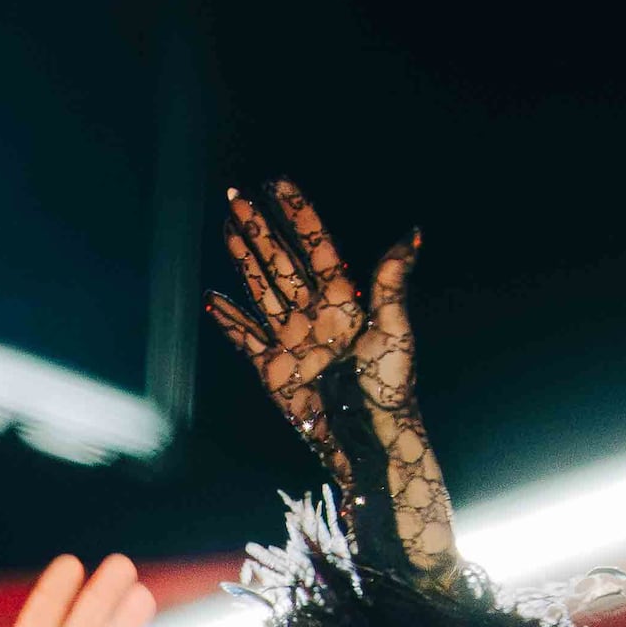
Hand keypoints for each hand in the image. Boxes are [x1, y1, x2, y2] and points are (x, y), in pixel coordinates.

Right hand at [208, 182, 457, 588]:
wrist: (367, 441)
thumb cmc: (389, 388)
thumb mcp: (394, 328)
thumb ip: (392, 280)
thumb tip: (412, 233)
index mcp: (344, 301)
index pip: (315, 247)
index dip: (297, 216)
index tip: (278, 185)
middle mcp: (314, 316)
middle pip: (281, 262)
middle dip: (259, 230)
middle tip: (236, 196)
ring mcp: (291, 341)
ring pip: (261, 290)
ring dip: (243, 261)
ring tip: (227, 229)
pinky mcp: (272, 371)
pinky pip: (244, 338)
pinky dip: (228, 319)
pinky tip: (213, 298)